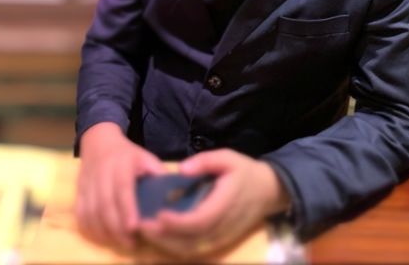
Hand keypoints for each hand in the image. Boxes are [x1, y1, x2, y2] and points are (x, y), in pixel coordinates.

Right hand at [75, 122, 166, 248]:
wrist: (99, 142)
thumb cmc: (128, 155)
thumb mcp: (146, 158)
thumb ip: (158, 175)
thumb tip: (175, 194)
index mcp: (122, 164)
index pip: (122, 188)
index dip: (127, 209)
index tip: (134, 227)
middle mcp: (102, 173)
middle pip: (105, 205)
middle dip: (116, 228)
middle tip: (131, 242)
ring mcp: (87, 183)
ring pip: (91, 212)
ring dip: (103, 232)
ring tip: (119, 242)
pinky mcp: (78, 192)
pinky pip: (80, 214)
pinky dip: (89, 229)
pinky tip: (102, 237)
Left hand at [137, 149, 289, 256]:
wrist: (268, 191)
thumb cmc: (245, 171)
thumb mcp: (228, 157)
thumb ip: (205, 161)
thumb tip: (181, 169)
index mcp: (224, 205)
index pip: (198, 220)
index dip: (176, 222)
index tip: (157, 214)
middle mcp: (222, 227)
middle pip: (189, 241)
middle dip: (162, 236)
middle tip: (140, 225)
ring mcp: (220, 238)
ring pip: (189, 250)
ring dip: (165, 244)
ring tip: (144, 231)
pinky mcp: (218, 242)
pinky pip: (194, 250)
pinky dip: (174, 246)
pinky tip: (160, 236)